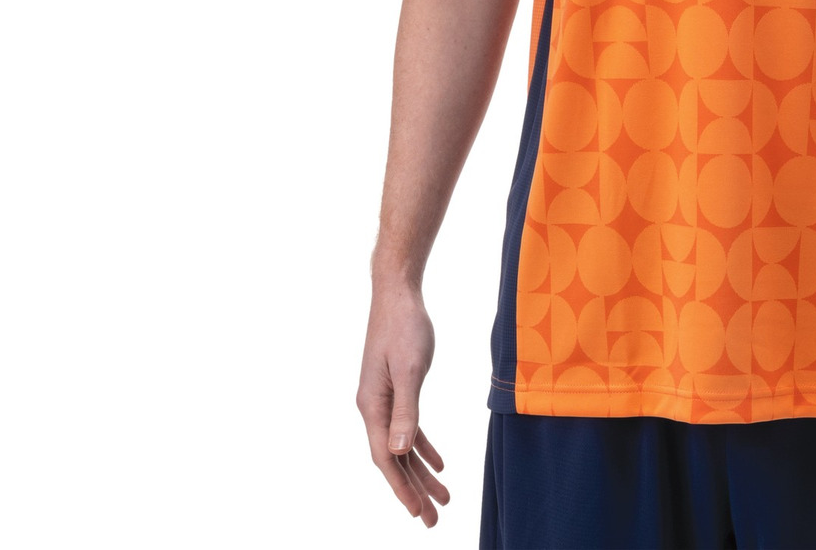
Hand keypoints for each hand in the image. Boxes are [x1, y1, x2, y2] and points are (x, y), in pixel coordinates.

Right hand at [356, 282, 450, 526]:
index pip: (386, 458)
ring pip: (403, 448)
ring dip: (421, 473)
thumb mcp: (411, 368)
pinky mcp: (397, 390)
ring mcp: (384, 400)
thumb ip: (406, 410)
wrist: (398, 294)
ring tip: (443, 498)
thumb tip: (398, 452)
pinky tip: (439, 463)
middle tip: (434, 520)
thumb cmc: (404, 326)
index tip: (418, 513)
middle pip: (394, 460)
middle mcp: (374, 409)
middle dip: (413, 491)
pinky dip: (423, 447)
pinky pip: (409, 428)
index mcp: (373, 407)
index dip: (401, 488)